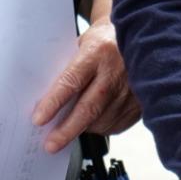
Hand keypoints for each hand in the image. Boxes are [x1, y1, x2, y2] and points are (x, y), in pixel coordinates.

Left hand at [32, 19, 139, 152]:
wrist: (141, 35)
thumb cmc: (106, 40)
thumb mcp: (84, 44)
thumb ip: (70, 68)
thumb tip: (48, 99)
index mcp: (98, 52)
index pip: (72, 81)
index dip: (54, 102)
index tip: (39, 119)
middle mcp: (117, 71)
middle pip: (89, 108)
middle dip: (67, 130)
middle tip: (51, 144)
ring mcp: (132, 89)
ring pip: (103, 120)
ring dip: (84, 128)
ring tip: (71, 128)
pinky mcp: (141, 102)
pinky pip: (117, 124)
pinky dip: (102, 127)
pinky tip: (95, 120)